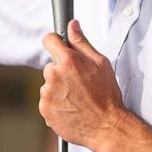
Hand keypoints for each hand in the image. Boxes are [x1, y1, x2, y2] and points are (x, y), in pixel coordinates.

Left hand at [39, 20, 125, 149]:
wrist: (107, 126)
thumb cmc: (107, 95)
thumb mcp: (100, 63)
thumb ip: (82, 42)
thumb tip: (72, 25)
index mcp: (68, 61)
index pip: (49, 40)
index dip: (55, 42)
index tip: (58, 47)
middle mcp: (54, 76)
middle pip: (50, 66)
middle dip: (61, 71)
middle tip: (78, 82)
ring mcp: (47, 94)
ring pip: (48, 84)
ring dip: (58, 89)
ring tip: (76, 98)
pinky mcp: (45, 110)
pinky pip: (46, 101)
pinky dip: (56, 103)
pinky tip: (71, 107)